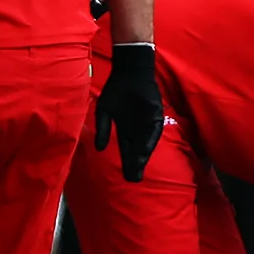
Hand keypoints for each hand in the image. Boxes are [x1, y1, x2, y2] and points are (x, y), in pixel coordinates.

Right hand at [92, 41, 163, 181]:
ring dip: (142, 156)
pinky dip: (149, 141)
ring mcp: (146, 123)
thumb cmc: (115, 91)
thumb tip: (98, 149)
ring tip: (139, 168)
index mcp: (125, 129)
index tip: (126, 176)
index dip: (126, 162)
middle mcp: (137, 129)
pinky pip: (153, 131)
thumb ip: (102, 129)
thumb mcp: (104, 111)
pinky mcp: (155, 116)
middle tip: (134, 179)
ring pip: (145, 143)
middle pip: (136, 149)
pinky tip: (145, 151)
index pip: (126, 149)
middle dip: (135, 164)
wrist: (129, 74)